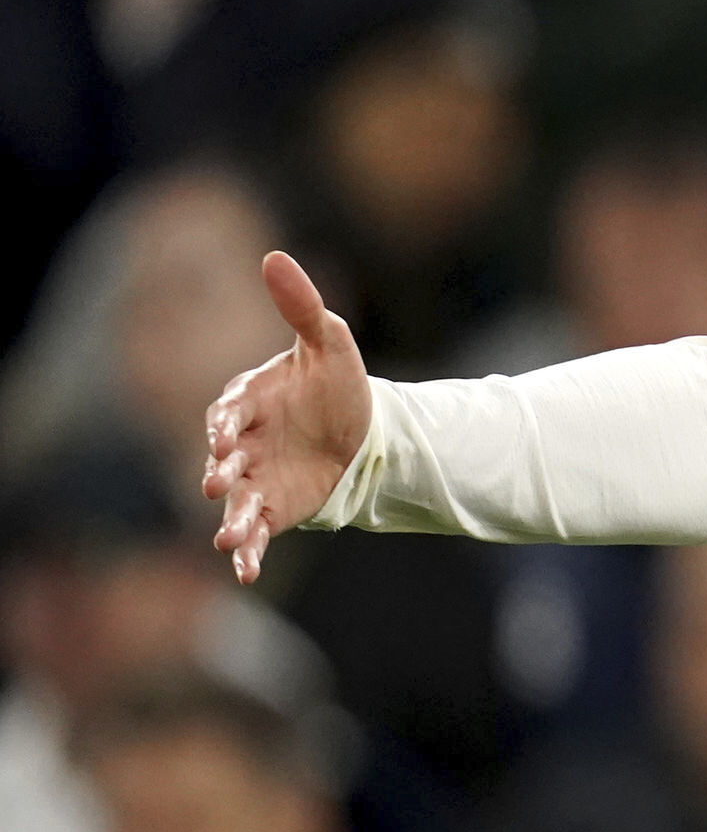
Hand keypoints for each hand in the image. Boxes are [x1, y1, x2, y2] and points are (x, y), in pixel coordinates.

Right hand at [202, 252, 372, 583]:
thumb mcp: (329, 342)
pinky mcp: (273, 508)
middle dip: (220, 469)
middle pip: (224, 458)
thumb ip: (301, 306)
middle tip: (216, 481)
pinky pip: (254, 531)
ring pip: (234, 501)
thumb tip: (274, 256)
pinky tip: (244, 575)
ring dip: (228, 521)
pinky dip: (247, 553)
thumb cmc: (338, 384)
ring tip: (226, 541)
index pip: (229, 409)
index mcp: (250, 400)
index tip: (227, 431)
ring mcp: (255, 478)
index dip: (226, 421)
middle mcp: (244, 443)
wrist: (365, 432)